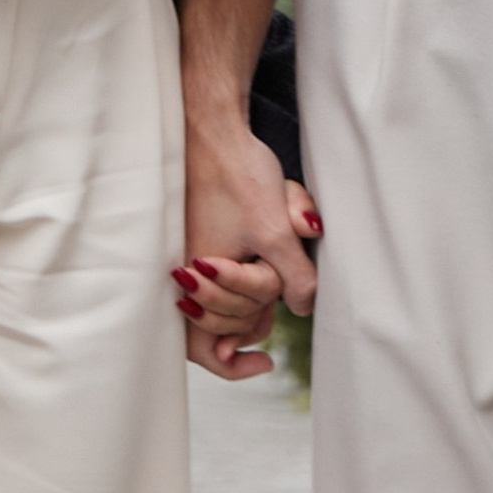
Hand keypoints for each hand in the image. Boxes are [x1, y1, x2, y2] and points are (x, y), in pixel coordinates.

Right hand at [171, 0, 319, 380]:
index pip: (208, 349)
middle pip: (225, 324)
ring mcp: (195, 256)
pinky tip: (276, 237)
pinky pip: (230, 270)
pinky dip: (254, 267)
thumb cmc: (239, 177)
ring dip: (261, 281)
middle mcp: (189, 276)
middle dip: (256, 310)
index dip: (235, 365)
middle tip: (279, 287)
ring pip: (231, 296)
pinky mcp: (205, 238)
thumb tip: (303, 309)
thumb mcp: (275, 230)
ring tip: (283, 239)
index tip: (266, 362)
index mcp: (198, 281)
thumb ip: (293, 277)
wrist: (214, 127)